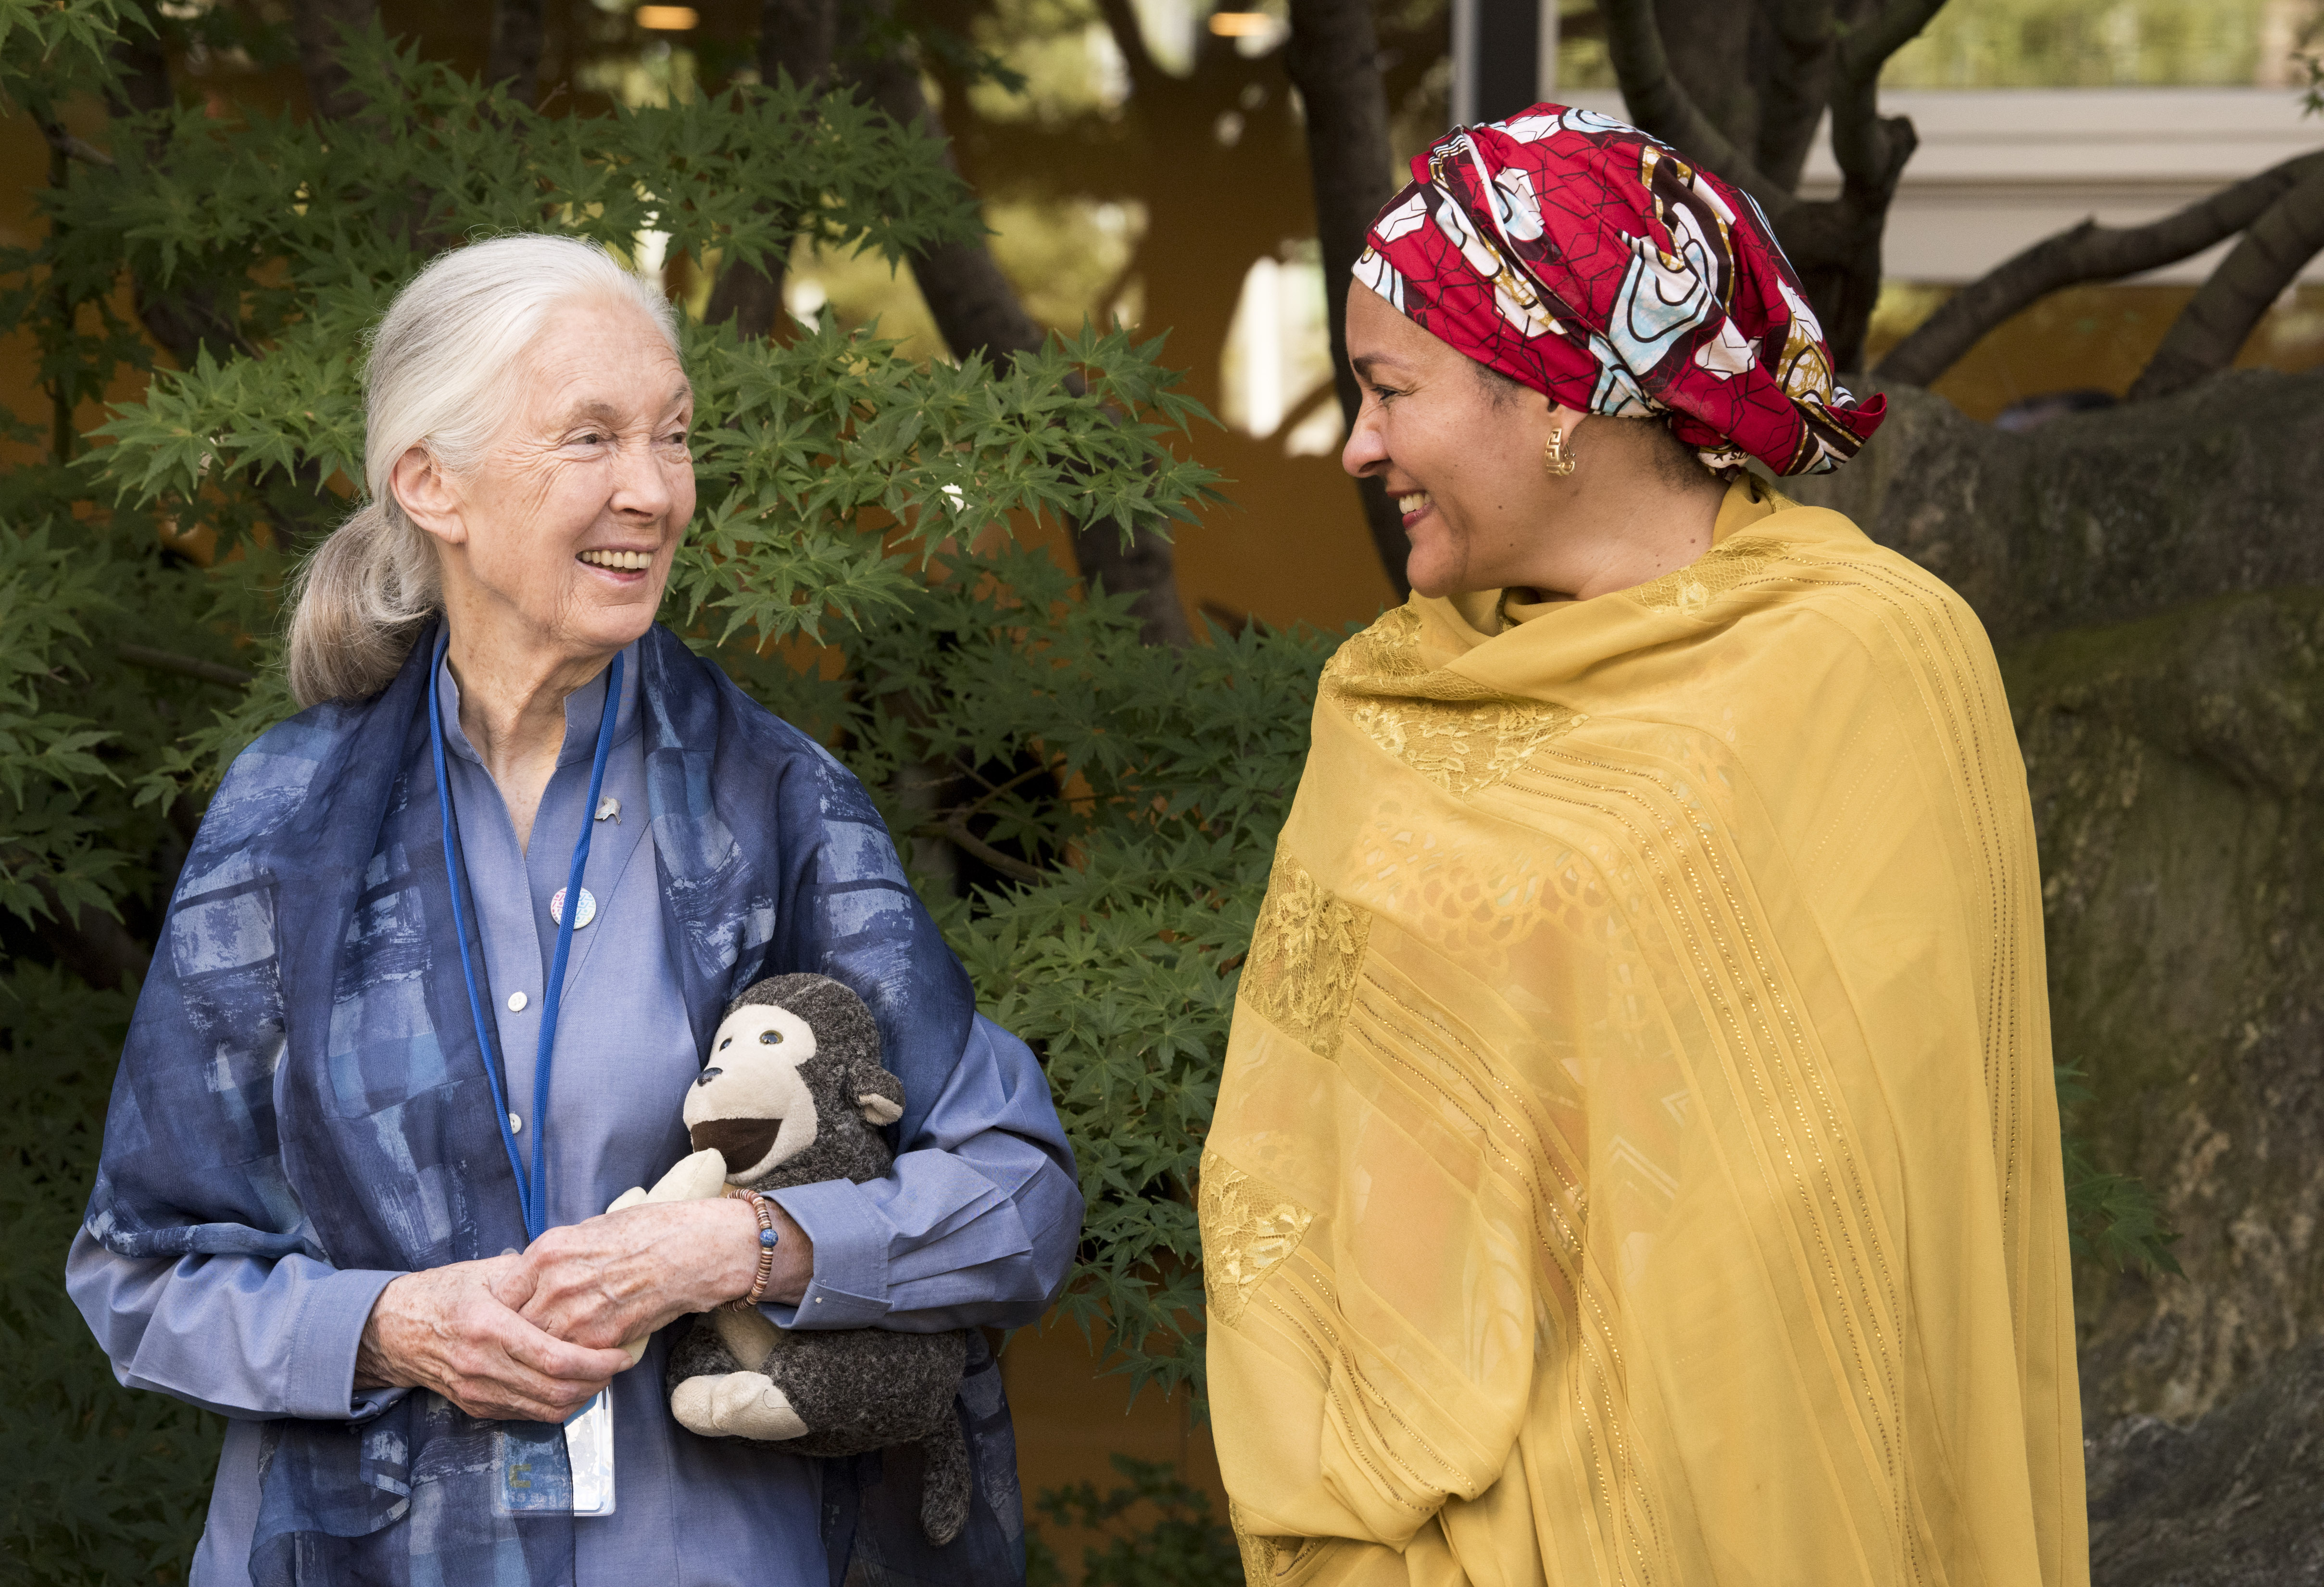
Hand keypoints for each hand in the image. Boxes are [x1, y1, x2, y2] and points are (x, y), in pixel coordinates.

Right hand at [353, 1256, 631, 1422]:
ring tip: (601, 1375)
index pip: (556, 1359)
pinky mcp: (476, 1406)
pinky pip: (527, 1415)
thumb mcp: (487, 1274)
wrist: (393, 1330)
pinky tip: (572, 1385)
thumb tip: (581, 1275)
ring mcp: (477, 1391)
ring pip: (545, 1410)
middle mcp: (482, 1365)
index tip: (621, 1354)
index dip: (596, 1362)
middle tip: (618, 1365)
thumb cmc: (444, 1294)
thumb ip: (531, 1279)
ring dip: (582, 1397)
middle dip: (598, 1383)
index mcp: (488, 1327)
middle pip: (556, 1391)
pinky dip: (557, 1405)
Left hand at [502, 1196, 813, 1352]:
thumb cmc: (649, 1232)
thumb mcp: (590, 1229)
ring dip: (541, 1356)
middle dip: (514, 1338)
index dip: (499, 1311)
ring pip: (538, 1349)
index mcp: (548, 1251)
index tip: (501, 1318)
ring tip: (542, 1360)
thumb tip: (533, 1275)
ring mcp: (577, 1315)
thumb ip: (555, 1256)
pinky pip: (571, 1361)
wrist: (693, 1251)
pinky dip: (571, 1365)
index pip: (499, 1294)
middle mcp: (555, 1284)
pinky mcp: (601, 1339)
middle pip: (513, 1327)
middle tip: (517, 1344)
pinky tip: (576, 1362)